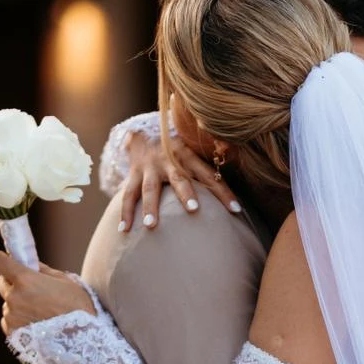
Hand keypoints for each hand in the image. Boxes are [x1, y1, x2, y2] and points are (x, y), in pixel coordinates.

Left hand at [0, 251, 93, 334]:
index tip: (8, 262)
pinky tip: (37, 323)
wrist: (82, 340)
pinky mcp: (11, 332)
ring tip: (42, 312)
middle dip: (14, 283)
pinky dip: (19, 319)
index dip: (1, 259)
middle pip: (2, 282)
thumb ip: (42, 271)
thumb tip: (29, 264)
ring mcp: (11, 316)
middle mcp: (14, 297)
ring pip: (8, 303)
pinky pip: (9, 320)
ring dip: (19, 304)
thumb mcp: (65, 281)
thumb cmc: (77, 308)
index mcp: (25, 280)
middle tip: (34, 289)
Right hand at [119, 129, 242, 231]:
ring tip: (151, 226)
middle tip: (194, 209)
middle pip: (179, 178)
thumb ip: (212, 166)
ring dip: (150, 207)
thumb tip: (239, 181)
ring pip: (149, 189)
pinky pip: (128, 195)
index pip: (210, 175)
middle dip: (186, 193)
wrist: (142, 132)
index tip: (236, 210)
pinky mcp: (133, 175)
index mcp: (189, 156)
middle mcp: (169, 161)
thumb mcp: (194, 151)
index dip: (223, 192)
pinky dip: (125, 213)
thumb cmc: (176, 151)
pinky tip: (123, 230)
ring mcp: (149, 169)